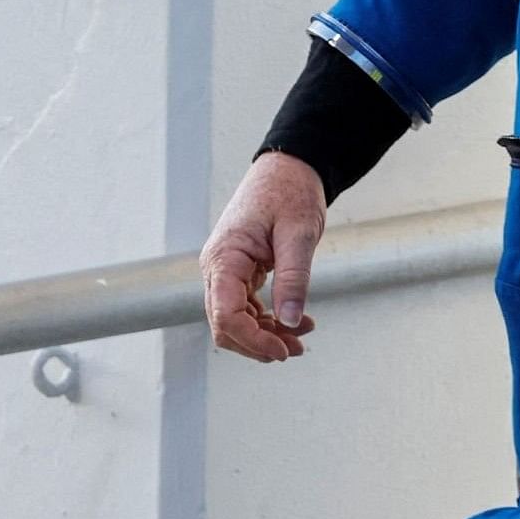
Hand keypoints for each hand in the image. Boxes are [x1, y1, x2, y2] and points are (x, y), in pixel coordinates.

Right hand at [200, 152, 327, 361]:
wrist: (289, 168)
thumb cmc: (291, 192)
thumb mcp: (299, 233)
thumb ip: (294, 277)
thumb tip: (289, 321)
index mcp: (224, 258)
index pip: (226, 315)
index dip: (253, 340)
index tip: (285, 350)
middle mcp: (217, 268)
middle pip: (225, 325)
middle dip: (258, 344)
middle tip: (296, 350)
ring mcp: (225, 271)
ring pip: (235, 320)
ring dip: (265, 335)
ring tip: (302, 337)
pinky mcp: (238, 272)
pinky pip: (246, 306)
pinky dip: (268, 319)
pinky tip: (296, 321)